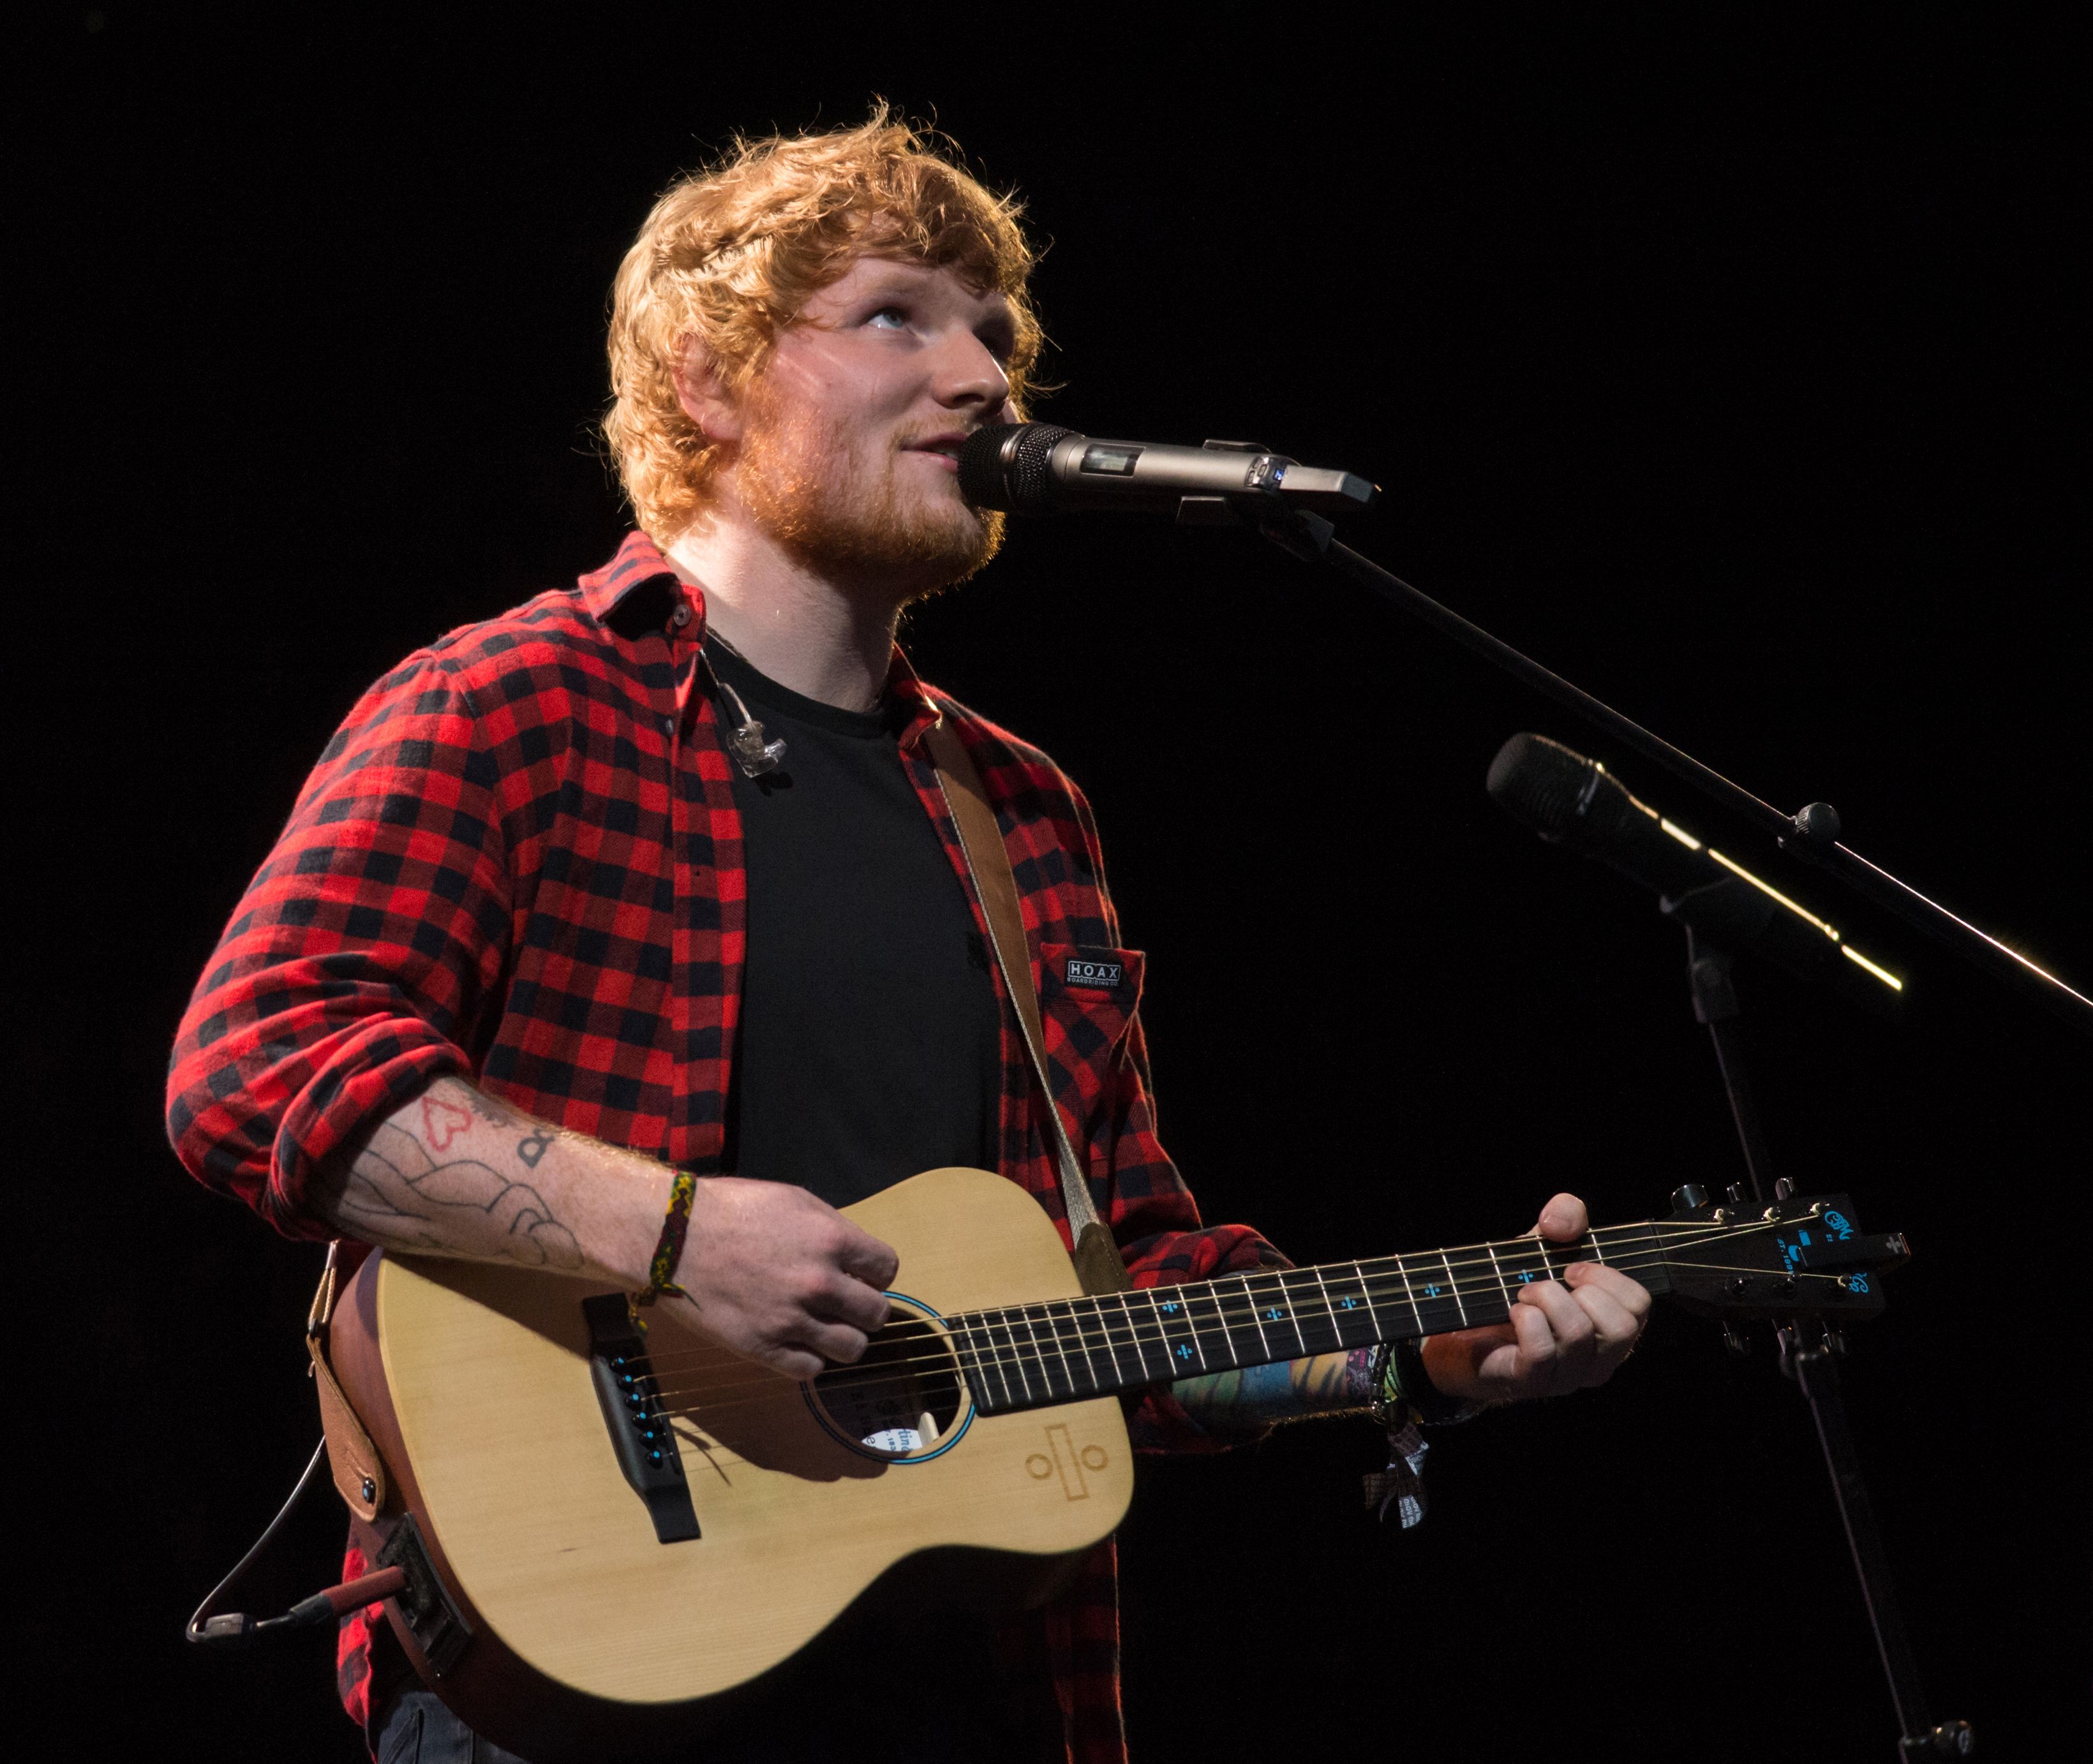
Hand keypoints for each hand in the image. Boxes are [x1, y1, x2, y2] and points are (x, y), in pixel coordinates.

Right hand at [661, 1178, 899, 1380]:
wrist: (673, 1237)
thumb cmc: (730, 1210)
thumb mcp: (793, 1200)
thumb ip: (831, 1229)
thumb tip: (854, 1257)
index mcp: (832, 1240)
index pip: (887, 1268)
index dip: (875, 1273)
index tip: (860, 1275)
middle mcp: (819, 1282)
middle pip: (877, 1314)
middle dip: (866, 1309)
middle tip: (845, 1304)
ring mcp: (791, 1319)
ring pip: (852, 1349)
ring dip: (844, 1338)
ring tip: (825, 1327)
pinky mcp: (763, 1347)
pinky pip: (810, 1370)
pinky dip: (809, 1359)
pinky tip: (796, 1342)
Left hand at [1418, 1193, 1650, 1406]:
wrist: (1466, 1329)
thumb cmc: (1517, 1290)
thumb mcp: (1544, 1245)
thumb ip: (1566, 1218)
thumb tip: (1560, 1224)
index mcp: (1612, 1328)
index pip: (1639, 1305)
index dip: (1607, 1276)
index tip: (1571, 1268)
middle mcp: (1598, 1359)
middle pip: (1622, 1327)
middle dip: (1583, 1290)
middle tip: (1548, 1282)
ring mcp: (1568, 1376)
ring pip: (1579, 1333)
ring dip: (1545, 1297)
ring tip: (1524, 1294)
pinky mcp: (1533, 1382)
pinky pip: (1542, 1349)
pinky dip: (1525, 1318)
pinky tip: (1513, 1312)